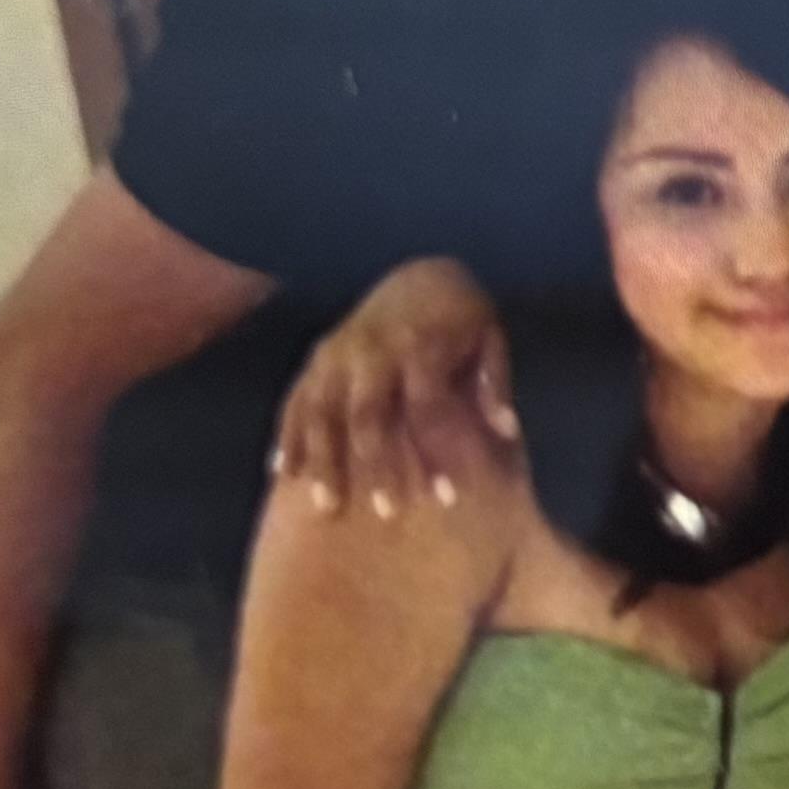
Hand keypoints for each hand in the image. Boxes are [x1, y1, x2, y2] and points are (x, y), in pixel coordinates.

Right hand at [272, 262, 518, 525]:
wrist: (419, 275)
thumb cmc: (462, 317)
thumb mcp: (491, 337)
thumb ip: (494, 383)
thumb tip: (505, 430)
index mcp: (420, 346)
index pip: (428, 408)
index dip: (438, 453)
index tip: (449, 497)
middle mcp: (371, 350)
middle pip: (367, 416)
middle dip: (376, 466)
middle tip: (386, 513)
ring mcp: (336, 354)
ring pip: (321, 412)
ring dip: (323, 461)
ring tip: (327, 506)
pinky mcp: (315, 358)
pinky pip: (294, 400)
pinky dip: (288, 436)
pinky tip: (284, 473)